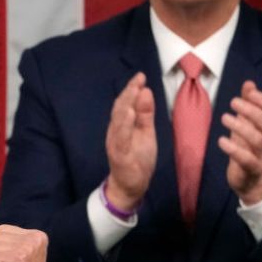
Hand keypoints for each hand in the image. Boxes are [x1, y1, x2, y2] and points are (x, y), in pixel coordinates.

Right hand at [105, 72, 156, 209]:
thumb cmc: (138, 158)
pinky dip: (125, 126)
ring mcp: (116, 143)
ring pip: (118, 122)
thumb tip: (146, 91)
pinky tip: (129, 115)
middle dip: (128, 94)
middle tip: (138, 80)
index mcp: (122, 125)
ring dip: (125, 106)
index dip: (131, 89)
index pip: (125, 104)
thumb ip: (145, 114)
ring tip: (133, 92)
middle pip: (119, 109)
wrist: (130, 185)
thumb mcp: (146, 132)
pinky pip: (121, 139)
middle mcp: (115, 132)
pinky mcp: (120, 155)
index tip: (141, 76)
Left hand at [219, 81, 261, 204]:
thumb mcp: (248, 125)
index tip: (249, 92)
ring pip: (258, 140)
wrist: (251, 180)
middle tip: (233, 102)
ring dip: (241, 127)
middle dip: (251, 110)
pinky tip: (221, 140)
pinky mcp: (252, 169)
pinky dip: (234, 149)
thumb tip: (249, 83)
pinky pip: (247, 159)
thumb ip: (249, 105)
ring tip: (224, 117)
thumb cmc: (248, 148)